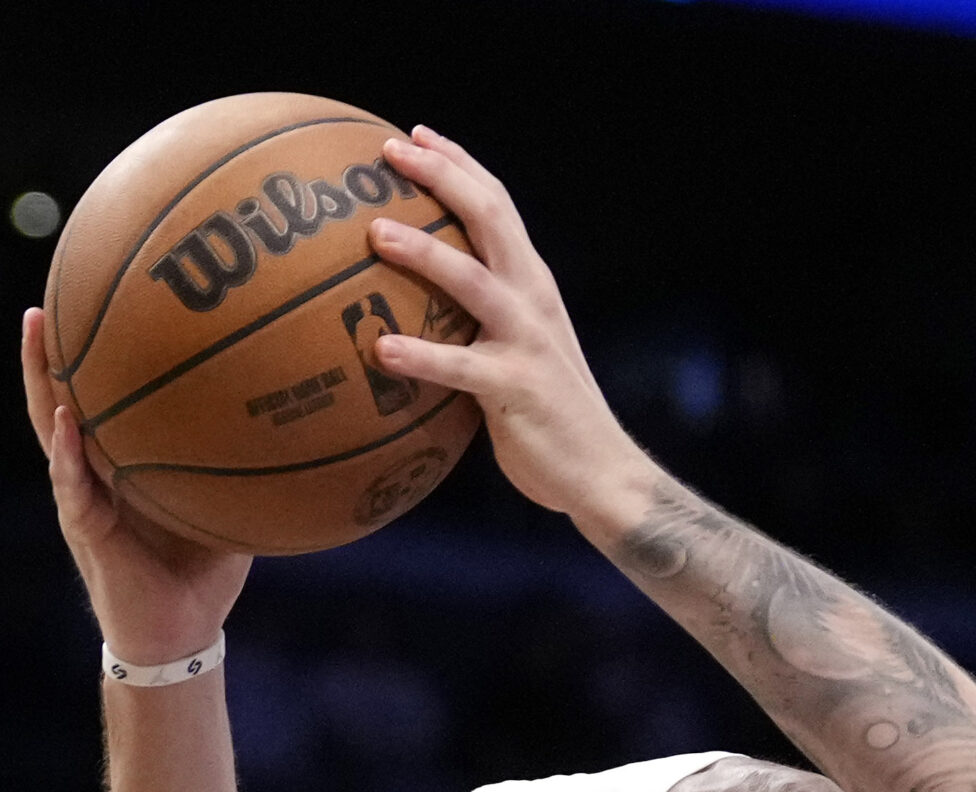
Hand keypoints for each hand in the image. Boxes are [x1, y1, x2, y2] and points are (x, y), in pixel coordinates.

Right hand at [19, 307, 252, 664]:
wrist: (182, 634)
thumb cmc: (202, 572)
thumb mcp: (228, 507)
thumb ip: (242, 468)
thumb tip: (293, 423)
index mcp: (120, 467)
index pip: (98, 403)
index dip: (89, 361)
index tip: (89, 306)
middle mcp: (94, 476)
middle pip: (60, 402)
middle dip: (48, 354)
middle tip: (44, 300)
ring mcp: (83, 499)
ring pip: (50, 429)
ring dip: (40, 381)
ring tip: (37, 330)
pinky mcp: (86, 530)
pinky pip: (72, 484)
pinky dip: (67, 452)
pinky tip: (65, 420)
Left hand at [360, 128, 654, 529]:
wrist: (600, 472)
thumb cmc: (547, 417)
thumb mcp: (518, 352)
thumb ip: (478, 323)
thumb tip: (411, 313)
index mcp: (532, 284)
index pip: (497, 206)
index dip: (457, 165)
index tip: (414, 136)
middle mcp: (532, 299)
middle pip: (489, 217)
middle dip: (441, 177)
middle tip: (389, 151)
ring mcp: (527, 341)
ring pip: (473, 280)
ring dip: (425, 252)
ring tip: (375, 233)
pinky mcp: (517, 388)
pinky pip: (460, 368)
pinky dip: (420, 357)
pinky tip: (379, 350)